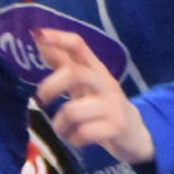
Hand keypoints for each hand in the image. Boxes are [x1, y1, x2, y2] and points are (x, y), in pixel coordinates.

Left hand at [34, 28, 154, 166]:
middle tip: (41, 99)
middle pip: (75, 74)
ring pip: (73, 110)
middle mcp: (105, 82)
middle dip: (52, 86)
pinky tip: (75, 139)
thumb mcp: (84, 83)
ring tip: (60, 130)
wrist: (135, 132)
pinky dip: (73, 139)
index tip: (38, 34)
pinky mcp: (116, 126)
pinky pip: (84, 133)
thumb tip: (40, 39)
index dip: (58, 38)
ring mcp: (112, 105)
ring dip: (59, 124)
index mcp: (95, 68)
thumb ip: (64, 63)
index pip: (78, 45)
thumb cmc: (102, 104)